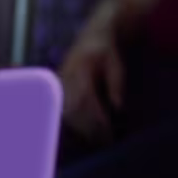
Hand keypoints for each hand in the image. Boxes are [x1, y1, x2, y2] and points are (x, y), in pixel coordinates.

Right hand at [58, 26, 124, 145]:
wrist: (93, 35)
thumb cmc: (106, 51)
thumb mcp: (116, 65)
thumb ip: (116, 84)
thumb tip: (118, 108)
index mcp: (81, 70)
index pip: (86, 100)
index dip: (96, 119)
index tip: (109, 133)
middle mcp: (67, 77)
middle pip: (74, 110)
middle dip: (88, 128)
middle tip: (104, 142)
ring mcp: (60, 82)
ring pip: (66, 110)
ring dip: (79, 127)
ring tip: (95, 139)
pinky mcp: (59, 86)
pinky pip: (61, 107)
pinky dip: (71, 120)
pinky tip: (81, 130)